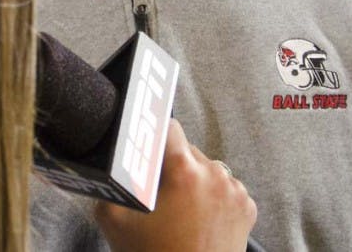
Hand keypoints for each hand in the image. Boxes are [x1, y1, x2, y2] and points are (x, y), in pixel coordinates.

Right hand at [94, 119, 257, 251]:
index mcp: (184, 170)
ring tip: (178, 212)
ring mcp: (234, 191)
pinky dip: (212, 198)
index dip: (152, 137)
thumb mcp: (116, 223)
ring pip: (207, 169)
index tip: (145, 149)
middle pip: (187, 150)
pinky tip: (197, 221)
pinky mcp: (246, 208)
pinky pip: (225, 189)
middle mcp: (214, 173)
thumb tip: (104, 168)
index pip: (168, 127)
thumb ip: (109, 188)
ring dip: (193, 180)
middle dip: (171, 165)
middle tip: (157, 193)